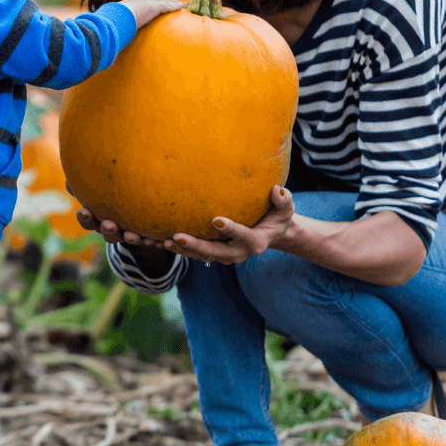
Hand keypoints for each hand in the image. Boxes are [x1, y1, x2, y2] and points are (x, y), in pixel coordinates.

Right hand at [67, 182, 165, 248]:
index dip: (85, 218)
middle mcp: (114, 229)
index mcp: (100, 217)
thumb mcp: (104, 182)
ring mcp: (131, 234)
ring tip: (131, 235)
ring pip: (128, 239)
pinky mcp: (149, 236)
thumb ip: (91, 176)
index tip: (83, 211)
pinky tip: (157, 239)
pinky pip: (151, 240)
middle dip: (107, 230)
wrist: (144, 208)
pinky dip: (152, 241)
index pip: (88, 220)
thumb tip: (75, 166)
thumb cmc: (117, 190)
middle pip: (108, 233)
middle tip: (108, 224)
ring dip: (129, 238)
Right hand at [119, 0, 184, 29]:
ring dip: (172, 1)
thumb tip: (122, 27)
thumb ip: (126, 19)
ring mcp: (149, 1)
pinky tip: (180, 6)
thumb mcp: (122, 17)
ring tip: (179, 3)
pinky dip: (174, 6)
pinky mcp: (155, 6)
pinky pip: (167, 5)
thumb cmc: (118, 18)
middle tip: (172, 0)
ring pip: (164, 0)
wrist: (119, 16)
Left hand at [164, 185, 294, 264]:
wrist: (270, 231)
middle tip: (177, 236)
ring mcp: (224, 254)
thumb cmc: (278, 215)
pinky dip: (178, 248)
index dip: (231, 230)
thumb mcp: (286, 208)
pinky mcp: (212, 251)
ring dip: (182, 250)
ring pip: (201, 255)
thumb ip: (284, 200)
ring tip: (163, 241)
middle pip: (215, 252)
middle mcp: (238, 252)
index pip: (244, 237)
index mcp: (256, 242)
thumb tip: (277, 190)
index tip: (216, 220)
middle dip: (196, 246)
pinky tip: (159, 240)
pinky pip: (194, 252)